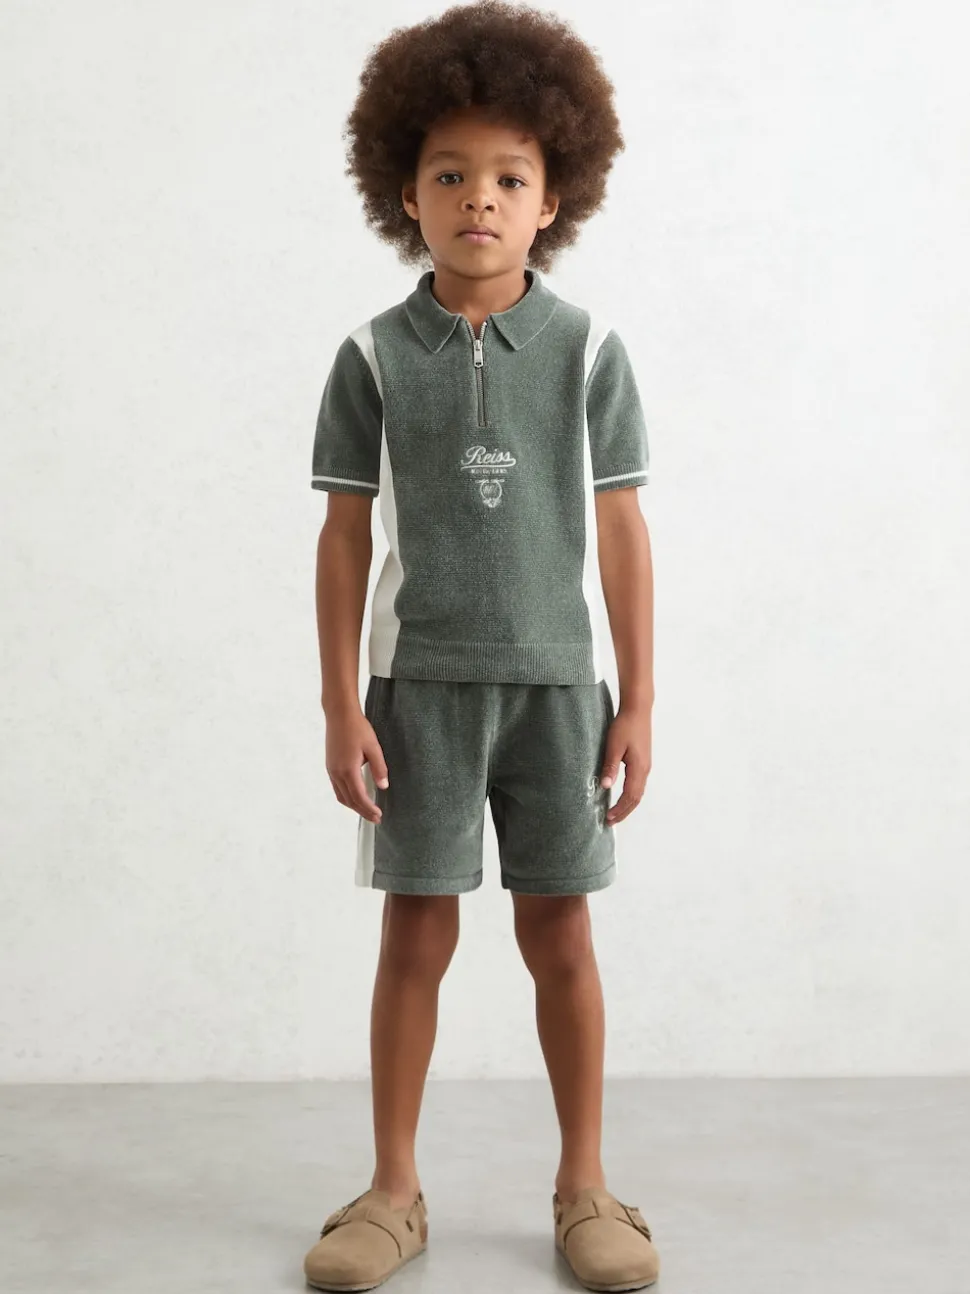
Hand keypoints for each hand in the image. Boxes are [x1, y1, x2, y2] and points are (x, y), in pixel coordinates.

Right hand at [325, 706, 388, 824]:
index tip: (379, 815)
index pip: (359, 796)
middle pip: (349, 800)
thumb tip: (383, 786)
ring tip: (367, 810)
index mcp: (348, 770)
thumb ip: (379, 768)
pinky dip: (346, 797)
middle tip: (376, 818)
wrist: (339, 715)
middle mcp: (337, 773)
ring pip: (341, 796)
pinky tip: (355, 796)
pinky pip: (337, 788)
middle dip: (362, 811)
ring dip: (354, 806)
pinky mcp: (330, 766)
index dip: (369, 808)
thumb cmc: (357, 728)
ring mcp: (331, 770)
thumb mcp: (373, 747)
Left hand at [599, 705, 651, 825]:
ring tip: (616, 813)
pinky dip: (631, 795)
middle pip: (636, 798)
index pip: (630, 796)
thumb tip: (606, 786)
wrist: (638, 710)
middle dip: (624, 811)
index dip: (620, 809)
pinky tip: (622, 795)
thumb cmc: (625, 725)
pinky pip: (638, 784)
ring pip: (638, 792)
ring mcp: (646, 766)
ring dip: (628, 804)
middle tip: (610, 821)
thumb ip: (611, 766)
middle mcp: (645, 770)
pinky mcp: (643, 761)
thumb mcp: (614, 746)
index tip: (609, 818)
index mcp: (639, 768)